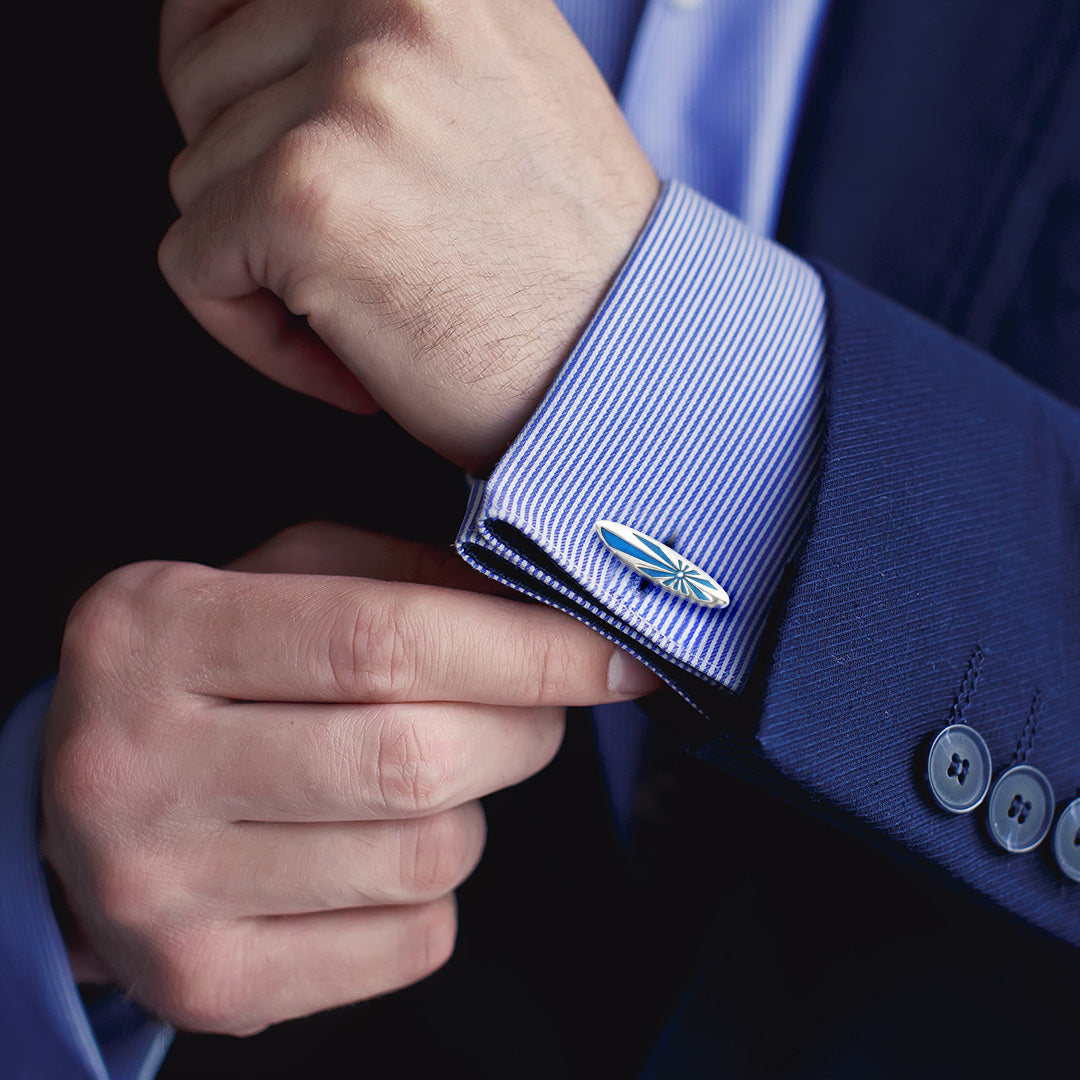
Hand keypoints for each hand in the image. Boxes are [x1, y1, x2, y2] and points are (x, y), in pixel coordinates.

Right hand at [41, 522, 658, 1033]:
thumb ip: (412, 577)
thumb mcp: (288, 581)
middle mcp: (139, 766)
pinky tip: (381, 845)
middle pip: (412, 759)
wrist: (92, 805)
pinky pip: (411, 942)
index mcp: (158, 633)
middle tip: (538, 705)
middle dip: (524, 728)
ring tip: (426, 771)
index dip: (525, 648)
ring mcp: (162, 892)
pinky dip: (436, 890)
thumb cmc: (216, 671)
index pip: (381, 639)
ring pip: (424, 857)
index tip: (616, 654)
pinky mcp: (206, 985)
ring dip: (472, 808)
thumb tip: (550, 614)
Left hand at [158, 0, 658, 470]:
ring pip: (198, 178)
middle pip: (200, 84)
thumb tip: (258, 53)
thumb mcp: (497, 92)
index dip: (227, 77)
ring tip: (368, 305)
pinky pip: (193, 264)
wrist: (625, 367)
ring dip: (264, 267)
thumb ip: (386, 51)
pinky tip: (347, 358)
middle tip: (347, 250)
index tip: (253, 139)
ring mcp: (346, 91)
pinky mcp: (302, 192)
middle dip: (250, 185)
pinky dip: (252, 332)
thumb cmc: (568, 267)